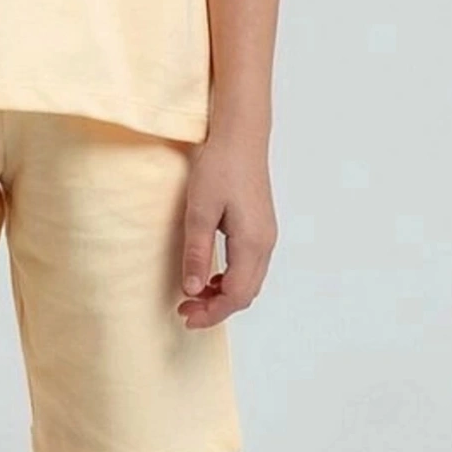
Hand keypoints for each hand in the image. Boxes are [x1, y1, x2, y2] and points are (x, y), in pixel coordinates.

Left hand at [176, 130, 277, 328]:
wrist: (241, 135)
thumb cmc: (220, 166)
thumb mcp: (200, 210)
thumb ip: (198, 252)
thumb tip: (193, 290)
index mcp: (252, 243)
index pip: (235, 295)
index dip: (211, 312)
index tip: (185, 316)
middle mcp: (265, 243)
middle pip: (246, 293)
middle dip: (217, 308)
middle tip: (186, 310)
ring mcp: (266, 234)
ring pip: (250, 281)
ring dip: (224, 294)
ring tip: (194, 294)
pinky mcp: (261, 226)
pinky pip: (250, 265)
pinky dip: (231, 277)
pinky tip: (211, 272)